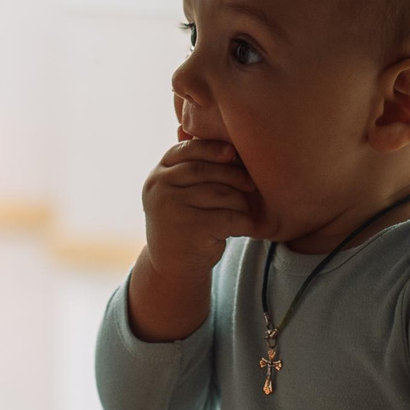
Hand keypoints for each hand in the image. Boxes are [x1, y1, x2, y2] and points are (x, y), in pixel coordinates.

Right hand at [128, 137, 256, 339]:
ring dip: (241, 202)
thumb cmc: (185, 223)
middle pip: (207, 171)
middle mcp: (159, 188)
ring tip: (246, 209)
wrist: (172, 267)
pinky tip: (247, 227)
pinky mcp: (189, 228)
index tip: (233, 153)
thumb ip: (192, 167)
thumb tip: (224, 142)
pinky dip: (244, 221)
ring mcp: (171, 207)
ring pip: (220, 193)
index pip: (186, 150)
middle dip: (234, 176)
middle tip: (251, 185)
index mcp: (157, 174)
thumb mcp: (179, 193)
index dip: (212, 148)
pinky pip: (228, 217)